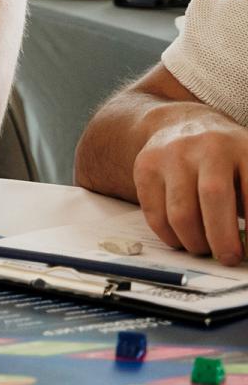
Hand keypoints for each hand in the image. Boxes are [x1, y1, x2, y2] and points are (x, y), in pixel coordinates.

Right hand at [133, 111, 247, 263]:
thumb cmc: (226, 162)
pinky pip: (154, 214)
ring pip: (180, 213)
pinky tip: (182, 238)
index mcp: (242, 148)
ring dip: (195, 242)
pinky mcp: (145, 166)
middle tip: (229, 258)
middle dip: (223, 239)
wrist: (180, 125)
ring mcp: (172, 154)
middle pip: (214, 196)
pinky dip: (170, 237)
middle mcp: (207, 146)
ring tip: (204, 248)